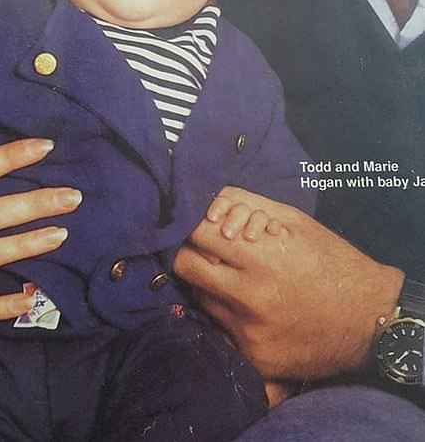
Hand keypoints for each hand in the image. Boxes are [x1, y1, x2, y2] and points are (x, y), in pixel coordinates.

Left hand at [175, 186, 403, 381]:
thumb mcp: (294, 221)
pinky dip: (226, 315)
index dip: (193, 223)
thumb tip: (206, 199)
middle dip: (189, 251)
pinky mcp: (255, 358)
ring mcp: (249, 332)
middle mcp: (250, 297)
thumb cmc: (332, 261)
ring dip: (208, 284)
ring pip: (199, 298)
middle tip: (205, 248)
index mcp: (261, 257)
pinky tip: (247, 307)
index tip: (199, 222)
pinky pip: (220, 329)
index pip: (197, 233)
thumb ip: (246, 205)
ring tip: (234, 278)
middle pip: (186, 266)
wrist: (371, 321)